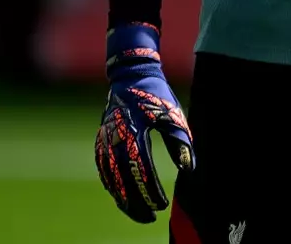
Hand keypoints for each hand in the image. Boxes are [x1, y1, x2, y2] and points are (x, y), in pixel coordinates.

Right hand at [94, 22, 194, 222]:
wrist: (131, 74)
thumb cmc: (156, 94)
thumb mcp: (172, 115)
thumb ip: (180, 141)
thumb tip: (189, 167)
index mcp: (133, 132)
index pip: (141, 170)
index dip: (150, 191)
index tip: (161, 205)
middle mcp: (115, 138)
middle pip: (122, 180)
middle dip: (135, 202)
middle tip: (150, 217)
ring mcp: (105, 139)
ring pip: (110, 177)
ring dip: (122, 198)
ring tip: (136, 213)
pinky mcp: (102, 139)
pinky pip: (104, 169)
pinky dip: (112, 186)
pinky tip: (121, 196)